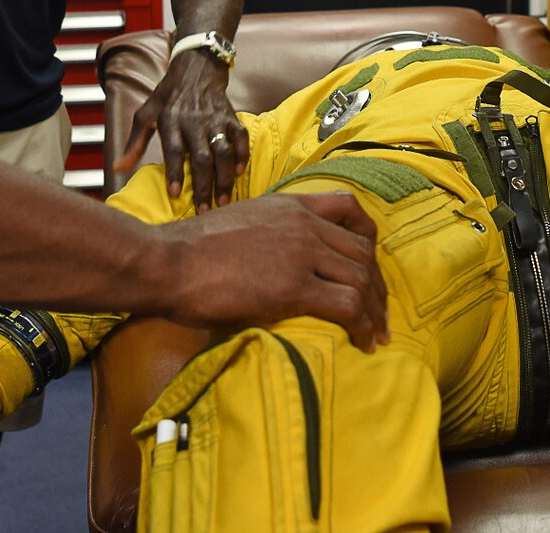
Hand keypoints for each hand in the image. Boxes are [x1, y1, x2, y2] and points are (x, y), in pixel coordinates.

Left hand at [114, 47, 245, 211]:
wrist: (196, 67)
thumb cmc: (168, 96)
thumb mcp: (146, 114)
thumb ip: (134, 142)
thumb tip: (118, 167)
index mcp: (170, 119)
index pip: (173, 149)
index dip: (175, 172)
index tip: (175, 194)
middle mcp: (194, 120)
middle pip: (201, 157)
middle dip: (204, 186)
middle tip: (204, 211)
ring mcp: (214, 118)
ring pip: (223, 151)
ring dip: (224, 177)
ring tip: (224, 200)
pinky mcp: (230, 116)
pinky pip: (240, 137)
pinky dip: (242, 155)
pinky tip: (238, 173)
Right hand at [160, 191, 389, 350]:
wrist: (169, 261)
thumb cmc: (191, 250)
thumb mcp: (240, 224)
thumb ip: (270, 235)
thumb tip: (278, 261)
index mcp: (289, 206)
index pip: (348, 208)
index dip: (368, 237)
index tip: (370, 263)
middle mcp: (303, 224)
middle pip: (363, 249)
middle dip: (377, 284)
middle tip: (379, 311)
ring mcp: (301, 253)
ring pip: (361, 277)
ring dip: (375, 310)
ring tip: (377, 334)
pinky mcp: (294, 286)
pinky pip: (347, 305)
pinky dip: (362, 325)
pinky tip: (362, 342)